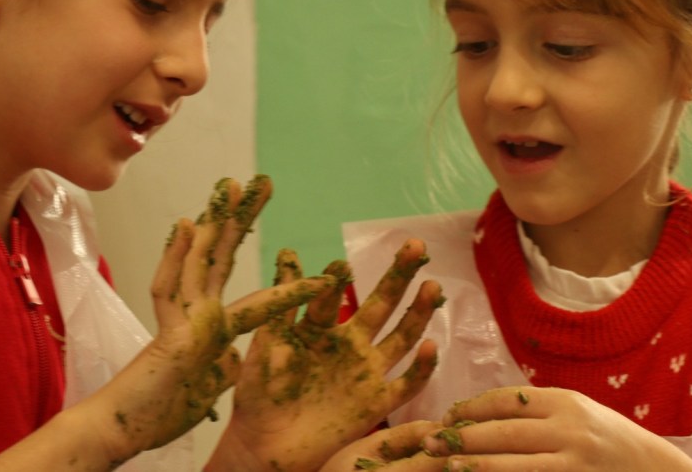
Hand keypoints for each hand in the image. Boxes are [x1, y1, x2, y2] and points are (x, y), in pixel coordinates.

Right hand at [77, 176, 336, 465]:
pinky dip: (178, 257)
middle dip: (241, 219)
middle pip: (223, 256)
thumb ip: (223, 366)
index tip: (311, 270)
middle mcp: (198, 314)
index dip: (281, 283)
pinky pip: (174, 289)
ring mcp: (185, 320)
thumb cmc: (159, 412)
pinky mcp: (173, 334)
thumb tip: (236, 354)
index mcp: (212, 328)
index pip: (251, 297)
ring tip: (235, 186)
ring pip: (204, 261)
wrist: (119, 430)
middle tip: (262, 182)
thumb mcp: (208, 389)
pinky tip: (186, 224)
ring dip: (220, 223)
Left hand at [206, 239, 442, 471]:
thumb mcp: (268, 343)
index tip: (340, 264)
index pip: (335, 294)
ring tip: (431, 284)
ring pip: (401, 337)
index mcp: (320, 328)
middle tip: (414, 245)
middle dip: (398, 275)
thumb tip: (289, 252)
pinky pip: (406, 385)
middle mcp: (349, 344)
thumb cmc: (259, 394)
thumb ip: (282, 303)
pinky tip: (432, 346)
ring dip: (418, 312)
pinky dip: (422, 368)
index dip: (340, 277)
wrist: (263, 447)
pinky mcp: (376, 404)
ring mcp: (366, 373)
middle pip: (381, 304)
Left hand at [422, 386, 691, 470]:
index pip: (507, 400)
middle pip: (504, 431)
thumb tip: (480, 412)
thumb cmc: (607, 439)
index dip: (472, 408)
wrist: (654, 471)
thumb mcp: (577, 412)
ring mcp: (574, 461)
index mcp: (565, 402)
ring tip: (447, 465)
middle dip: (464, 435)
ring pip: (513, 462)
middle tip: (432, 440)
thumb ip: (537, 409)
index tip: (447, 415)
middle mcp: (569, 429)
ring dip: (476, 464)